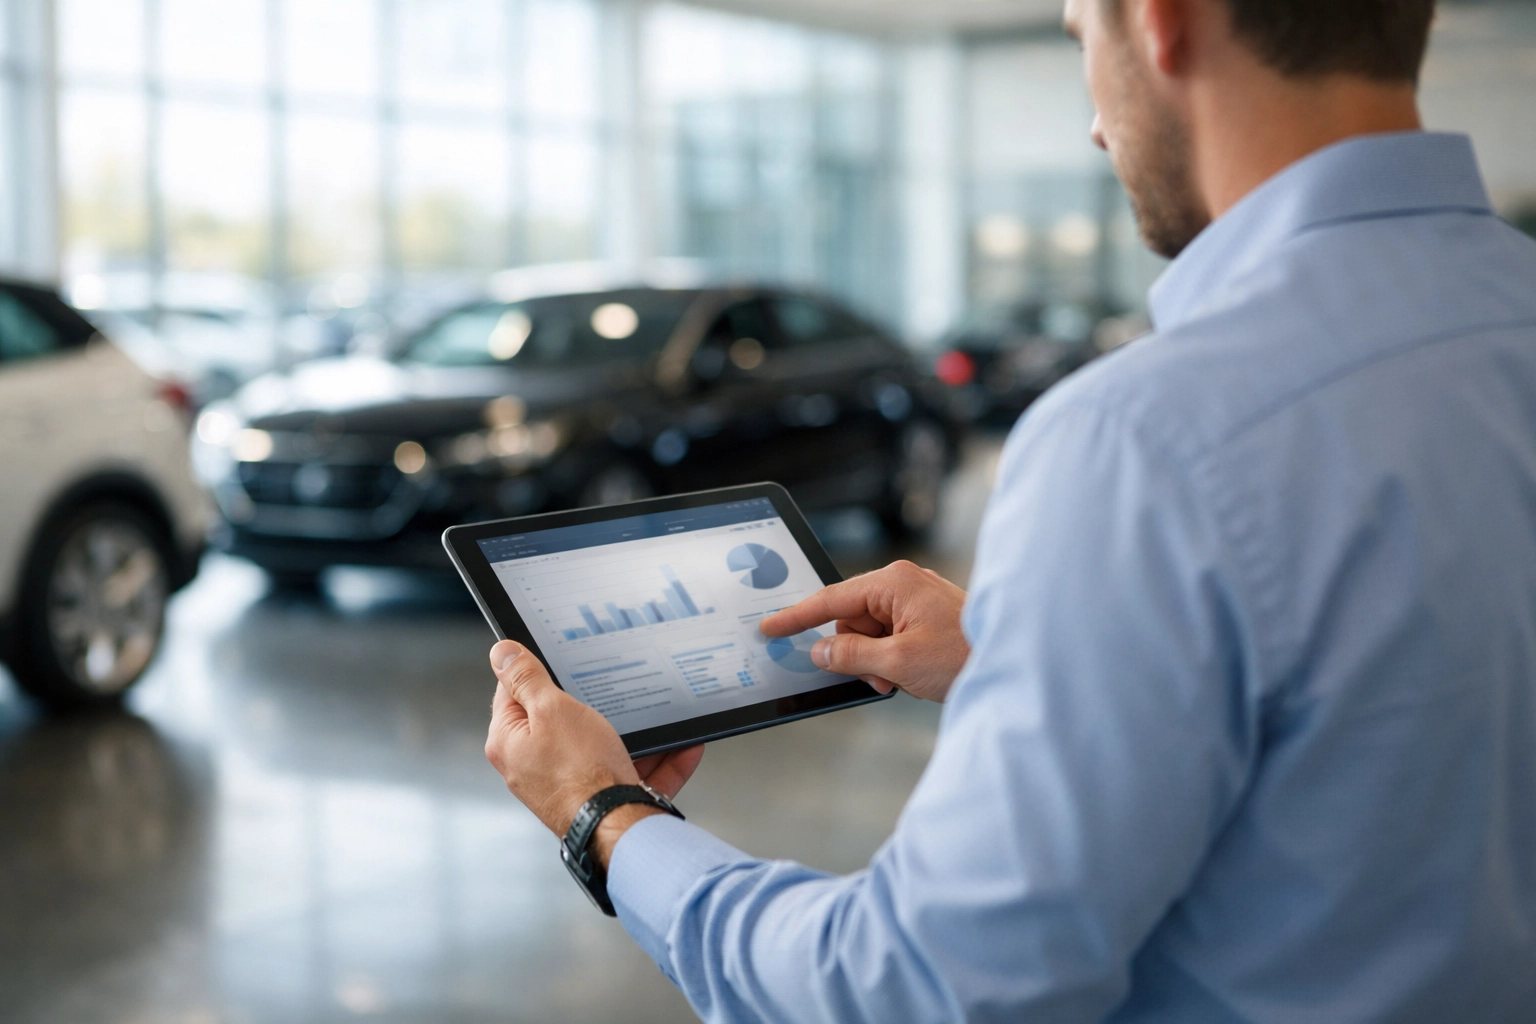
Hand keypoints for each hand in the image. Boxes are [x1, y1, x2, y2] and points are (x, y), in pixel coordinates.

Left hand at [484, 640, 702, 864]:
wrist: (617, 829)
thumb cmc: (580, 773)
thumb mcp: (552, 709)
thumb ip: (527, 679)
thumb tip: (502, 652)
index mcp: (509, 741)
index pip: (512, 691)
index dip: (535, 670)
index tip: (559, 656)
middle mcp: (531, 766)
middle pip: (558, 718)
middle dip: (590, 702)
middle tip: (609, 684)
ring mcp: (565, 784)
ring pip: (601, 746)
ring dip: (632, 733)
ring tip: (655, 718)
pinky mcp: (598, 799)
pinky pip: (629, 771)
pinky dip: (656, 760)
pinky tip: (682, 747)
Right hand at [759, 560, 968, 702]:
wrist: (1017, 663)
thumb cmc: (966, 655)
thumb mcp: (897, 662)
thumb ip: (850, 654)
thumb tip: (821, 651)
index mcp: (894, 583)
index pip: (830, 599)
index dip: (797, 617)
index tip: (770, 626)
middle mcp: (904, 584)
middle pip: (850, 619)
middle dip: (856, 652)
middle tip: (879, 677)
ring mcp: (917, 600)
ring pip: (869, 633)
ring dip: (876, 662)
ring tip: (902, 679)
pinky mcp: (927, 618)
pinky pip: (890, 637)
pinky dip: (892, 660)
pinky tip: (912, 675)